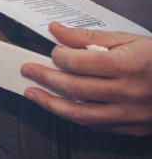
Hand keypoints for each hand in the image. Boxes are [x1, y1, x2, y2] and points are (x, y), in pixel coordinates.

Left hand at [21, 22, 151, 135]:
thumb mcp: (128, 39)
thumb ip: (89, 36)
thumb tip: (56, 30)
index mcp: (126, 65)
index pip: (79, 63)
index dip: (59, 56)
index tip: (52, 51)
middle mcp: (127, 92)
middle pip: (74, 88)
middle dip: (44, 78)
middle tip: (27, 70)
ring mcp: (130, 114)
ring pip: (81, 114)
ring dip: (51, 104)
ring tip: (33, 94)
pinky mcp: (132, 129)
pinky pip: (96, 126)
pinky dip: (74, 117)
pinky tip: (60, 108)